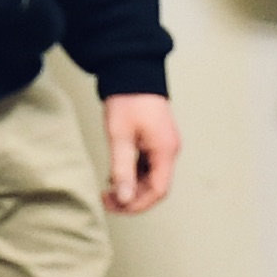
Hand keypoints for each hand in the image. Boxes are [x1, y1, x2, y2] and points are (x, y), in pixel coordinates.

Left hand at [102, 93, 179, 212]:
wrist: (132, 70)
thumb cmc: (127, 100)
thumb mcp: (120, 137)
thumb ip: (122, 170)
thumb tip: (124, 199)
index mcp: (165, 151)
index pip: (158, 191)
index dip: (137, 205)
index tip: (115, 206)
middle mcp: (169, 151)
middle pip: (155, 187)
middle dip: (132, 198)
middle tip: (107, 199)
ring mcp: (164, 146)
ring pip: (151, 178)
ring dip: (132, 188)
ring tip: (109, 189)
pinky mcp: (156, 141)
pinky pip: (148, 166)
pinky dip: (133, 175)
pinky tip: (116, 175)